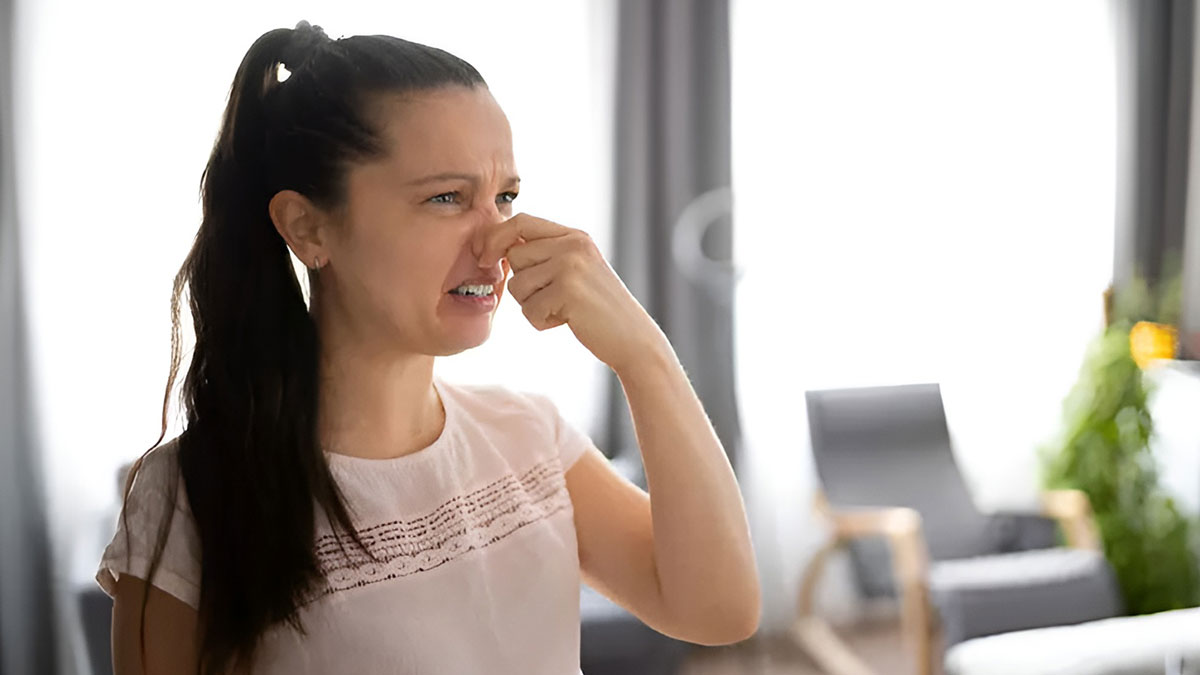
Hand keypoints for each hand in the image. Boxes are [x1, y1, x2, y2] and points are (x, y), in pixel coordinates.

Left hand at [474, 213, 666, 371]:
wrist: (633, 339)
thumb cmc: (597, 310)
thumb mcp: (576, 270)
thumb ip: (545, 255)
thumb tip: (498, 247)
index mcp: (574, 236)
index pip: (521, 221)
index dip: (495, 237)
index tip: (483, 257)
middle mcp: (573, 244)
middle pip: (514, 255)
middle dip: (522, 284)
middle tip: (550, 299)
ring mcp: (571, 265)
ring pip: (517, 285)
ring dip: (532, 306)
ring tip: (562, 310)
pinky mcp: (568, 290)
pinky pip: (529, 309)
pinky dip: (542, 322)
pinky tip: (567, 321)